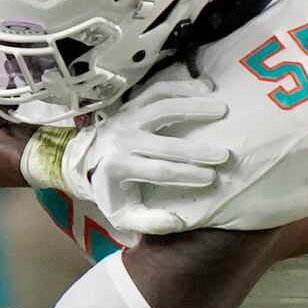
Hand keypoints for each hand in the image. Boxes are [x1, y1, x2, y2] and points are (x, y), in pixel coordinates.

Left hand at [31, 81, 229, 237]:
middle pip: (164, 142)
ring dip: (194, 107)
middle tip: (223, 154)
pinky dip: (183, 86)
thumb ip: (148, 222)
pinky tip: (207, 87)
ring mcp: (127, 118)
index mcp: (117, 167)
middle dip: (196, 150)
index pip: (158, 171)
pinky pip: (158, 90)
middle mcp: (121, 140)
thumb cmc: (110, 188)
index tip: (210, 178)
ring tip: (222, 110)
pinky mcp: (133, 103)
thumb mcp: (121, 214)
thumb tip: (177, 222)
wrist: (83, 160)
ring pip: (162, 108)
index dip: (185, 174)